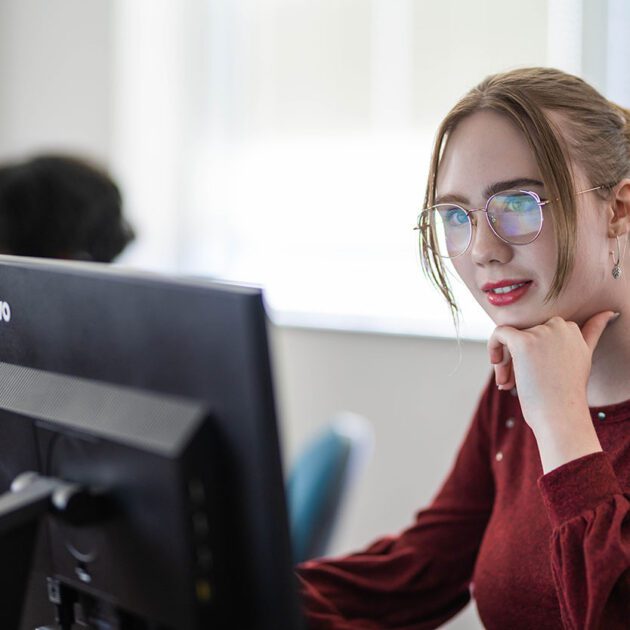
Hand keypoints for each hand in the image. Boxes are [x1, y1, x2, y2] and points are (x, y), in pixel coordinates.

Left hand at [487, 311, 617, 436]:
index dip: (532, 350)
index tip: (530, 374)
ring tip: (505, 384)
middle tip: (510, 381)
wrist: (560, 415)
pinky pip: (499, 332)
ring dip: (504, 361)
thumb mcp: (583, 358)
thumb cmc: (566, 395)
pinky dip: (492, 346)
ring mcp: (542, 333)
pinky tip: (495, 363)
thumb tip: (609, 312)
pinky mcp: (524, 342)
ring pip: (511, 337)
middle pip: (525, 332)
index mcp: (573, 331)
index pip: (541, 331)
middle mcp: (560, 327)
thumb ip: (591, 333)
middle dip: (516, 356)